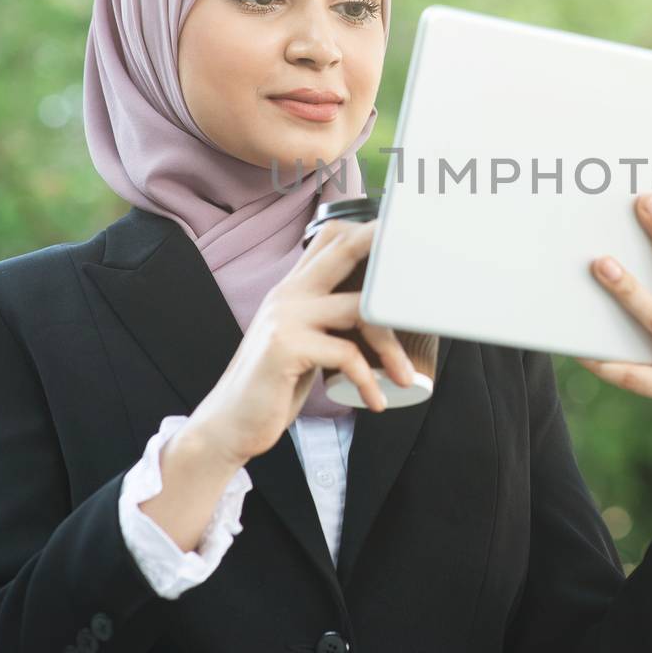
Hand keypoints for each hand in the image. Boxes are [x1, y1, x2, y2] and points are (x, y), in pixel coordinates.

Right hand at [182, 219, 419, 467]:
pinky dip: (368, 380)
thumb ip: (326, 321)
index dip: (365, 229)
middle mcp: (288, 293)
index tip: (399, 233)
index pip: (328, 238)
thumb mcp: (300, 341)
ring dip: (391, 346)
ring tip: (405, 377)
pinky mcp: (286, 346)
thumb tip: (375, 318)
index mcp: (293, 288)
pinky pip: (346, 353)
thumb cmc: (273, 385)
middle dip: (384, 245)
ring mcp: (286, 316)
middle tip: (420, 251)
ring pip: (359, 309)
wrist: (231, 423)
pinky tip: (375, 400)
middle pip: (344, 250)